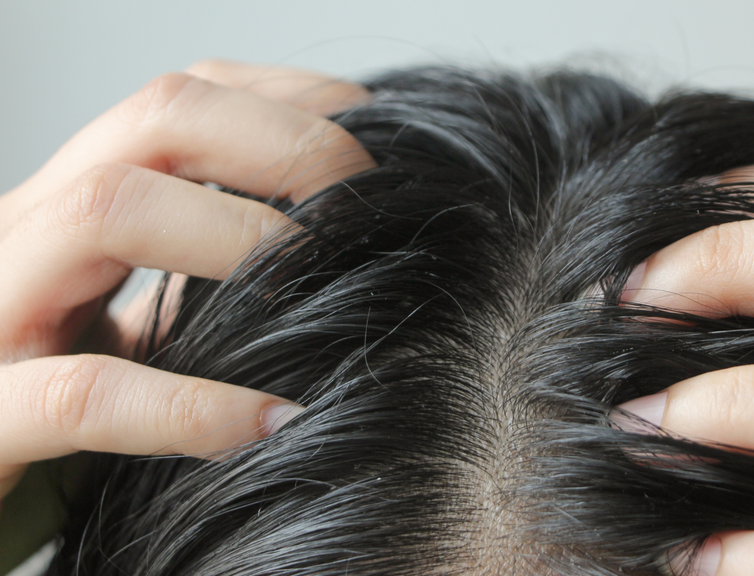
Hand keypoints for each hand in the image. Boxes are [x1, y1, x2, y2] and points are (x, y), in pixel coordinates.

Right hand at [0, 60, 374, 507]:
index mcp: (71, 207)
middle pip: (157, 117)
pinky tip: (271, 421)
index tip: (377, 135)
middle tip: (368, 201)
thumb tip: (341, 259)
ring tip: (323, 276)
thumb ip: (203, 281)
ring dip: (240, 236)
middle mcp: (28, 233)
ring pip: (104, 209)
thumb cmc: (64, 408)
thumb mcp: (134, 321)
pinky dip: (190, 404)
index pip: (185, 102)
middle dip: (286, 143)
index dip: (293, 101)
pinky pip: (83, 394)